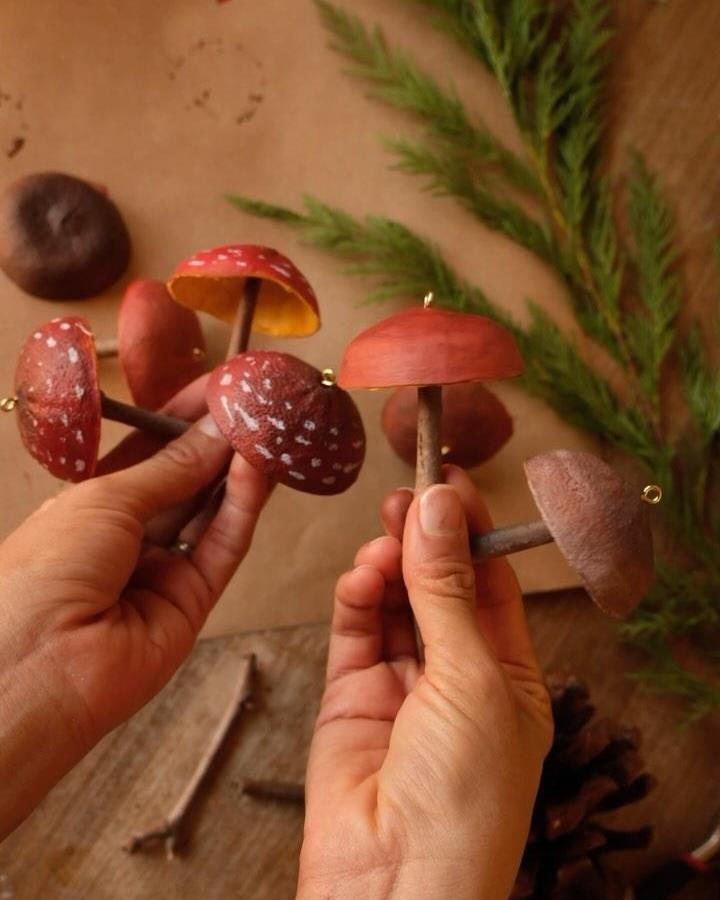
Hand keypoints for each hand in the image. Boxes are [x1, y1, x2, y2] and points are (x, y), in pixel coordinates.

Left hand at [0, 378, 270, 838]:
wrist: (35, 667)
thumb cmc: (42, 572)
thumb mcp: (105, 499)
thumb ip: (171, 467)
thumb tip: (215, 431)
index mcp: (95, 503)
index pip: (151, 449)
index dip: (185, 417)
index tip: (222, 387)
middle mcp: (131, 534)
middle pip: (188, 478)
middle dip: (221, 440)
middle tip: (259, 404)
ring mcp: (164, 568)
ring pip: (213, 510)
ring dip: (240, 468)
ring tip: (270, 427)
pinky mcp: (194, 600)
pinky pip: (224, 546)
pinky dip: (243, 507)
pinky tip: (258, 470)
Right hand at [299, 467, 552, 899]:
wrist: (393, 885)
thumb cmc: (465, 799)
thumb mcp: (472, 678)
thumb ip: (446, 591)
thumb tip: (438, 512)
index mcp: (509, 678)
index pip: (490, 587)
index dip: (471, 534)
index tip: (450, 484)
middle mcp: (456, 679)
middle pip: (439, 589)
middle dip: (425, 541)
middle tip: (408, 497)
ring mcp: (402, 687)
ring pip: (395, 603)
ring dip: (390, 565)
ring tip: (385, 538)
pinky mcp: (352, 696)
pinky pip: (356, 630)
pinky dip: (357, 597)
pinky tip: (361, 576)